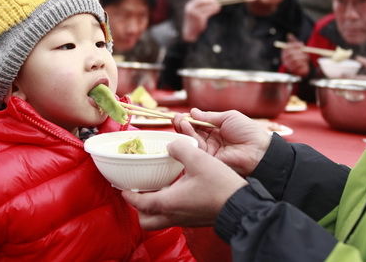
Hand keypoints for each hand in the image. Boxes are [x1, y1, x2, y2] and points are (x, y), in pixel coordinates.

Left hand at [121, 139, 247, 229]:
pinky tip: (176, 191)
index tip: (123, 188)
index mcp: (169, 203)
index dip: (129, 195)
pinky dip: (168, 208)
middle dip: (139, 208)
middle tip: (140, 191)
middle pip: (146, 221)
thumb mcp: (199, 159)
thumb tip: (171, 144)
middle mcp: (174, 215)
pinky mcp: (195, 220)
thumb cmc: (220, 185)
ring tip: (157, 190)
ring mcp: (185, 220)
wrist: (242, 205)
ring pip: (160, 221)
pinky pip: (174, 218)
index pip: (140, 203)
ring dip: (154, 208)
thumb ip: (181, 148)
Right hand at [172, 108, 270, 175]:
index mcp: (218, 130)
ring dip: (185, 130)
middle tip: (176, 117)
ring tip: (180, 121)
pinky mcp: (209, 160)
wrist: (259, 150)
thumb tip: (194, 112)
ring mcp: (210, 151)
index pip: (199, 124)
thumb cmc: (248, 131)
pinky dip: (189, 139)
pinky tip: (185, 130)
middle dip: (184, 124)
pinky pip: (196, 150)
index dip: (190, 119)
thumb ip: (209, 117)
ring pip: (193, 140)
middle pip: (193, 132)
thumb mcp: (228, 117)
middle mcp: (212, 141)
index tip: (181, 114)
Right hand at [182, 0, 220, 41]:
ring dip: (213, 6)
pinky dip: (213, 10)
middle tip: (217, 2)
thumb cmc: (195, 22)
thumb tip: (213, 1)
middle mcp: (191, 8)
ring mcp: (195, 12)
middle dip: (211, 0)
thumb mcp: (196, 13)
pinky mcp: (199, 17)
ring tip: (219, 6)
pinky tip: (217, 10)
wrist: (190, 32)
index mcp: (190, 5)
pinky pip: (208, 12)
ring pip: (206, 6)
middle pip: (203, 0)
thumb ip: (201, 6)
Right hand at [280, 34, 309, 76]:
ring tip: (306, 58)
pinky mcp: (293, 70)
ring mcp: (288, 65)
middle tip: (305, 52)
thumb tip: (289, 34)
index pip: (287, 47)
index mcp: (284, 52)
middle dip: (299, 52)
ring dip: (302, 58)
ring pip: (295, 60)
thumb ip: (293, 42)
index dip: (295, 45)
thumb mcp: (296, 48)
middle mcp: (284, 59)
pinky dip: (303, 64)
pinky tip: (304, 63)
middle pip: (291, 54)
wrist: (300, 69)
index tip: (302, 45)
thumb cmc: (298, 56)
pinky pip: (298, 66)